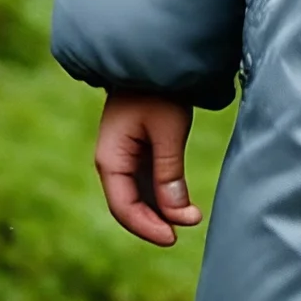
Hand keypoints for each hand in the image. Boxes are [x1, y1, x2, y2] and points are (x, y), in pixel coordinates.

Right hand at [94, 91, 201, 246]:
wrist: (153, 62)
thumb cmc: (159, 92)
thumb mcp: (168, 131)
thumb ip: (169, 172)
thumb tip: (177, 214)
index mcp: (110, 159)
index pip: (123, 206)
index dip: (146, 227)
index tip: (172, 238)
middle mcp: (112, 163)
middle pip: (128, 206)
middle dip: (154, 223)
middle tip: (183, 232)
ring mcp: (123, 159)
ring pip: (138, 198)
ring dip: (160, 211)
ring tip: (190, 217)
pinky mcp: (137, 154)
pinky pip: (145, 185)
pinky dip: (162, 197)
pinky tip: (182, 205)